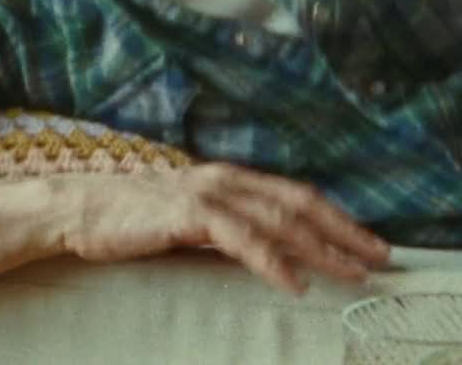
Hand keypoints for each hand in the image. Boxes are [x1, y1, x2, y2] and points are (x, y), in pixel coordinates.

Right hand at [61, 162, 389, 293]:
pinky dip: (272, 260)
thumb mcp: (192, 221)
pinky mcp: (187, 214)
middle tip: (380, 258)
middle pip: (299, 204)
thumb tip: (271, 252)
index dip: (337, 218)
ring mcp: (208, 194)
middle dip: (344, 232)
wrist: (81, 209)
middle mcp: (226, 180)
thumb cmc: (134, 219)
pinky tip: (294, 282)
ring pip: (279, 220)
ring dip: (321, 248)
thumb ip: (229, 228)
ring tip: (351, 272)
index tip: (369, 243)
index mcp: (230, 179)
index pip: (296, 195)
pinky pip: (240, 239)